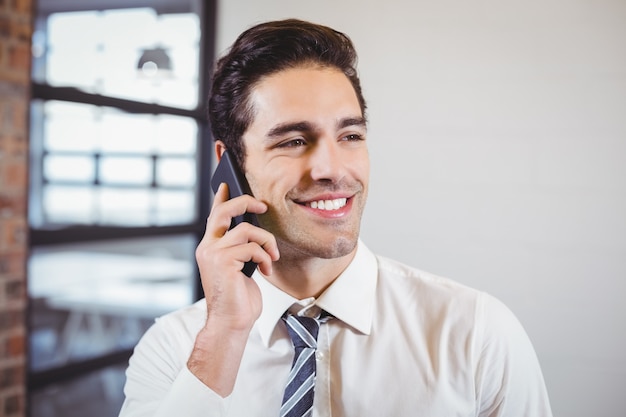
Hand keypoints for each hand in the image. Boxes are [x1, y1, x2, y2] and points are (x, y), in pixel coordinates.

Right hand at [195, 182, 278, 330]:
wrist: (232, 322)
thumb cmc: (238, 298)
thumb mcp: (240, 267)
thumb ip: (241, 247)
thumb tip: (255, 228)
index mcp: (210, 247)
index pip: (214, 215)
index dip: (221, 198)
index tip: (227, 184)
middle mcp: (207, 247)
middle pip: (225, 210)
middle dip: (246, 203)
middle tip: (262, 207)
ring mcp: (213, 253)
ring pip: (247, 230)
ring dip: (266, 242)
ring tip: (272, 257)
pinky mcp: (223, 261)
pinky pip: (253, 248)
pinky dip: (265, 258)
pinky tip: (266, 271)